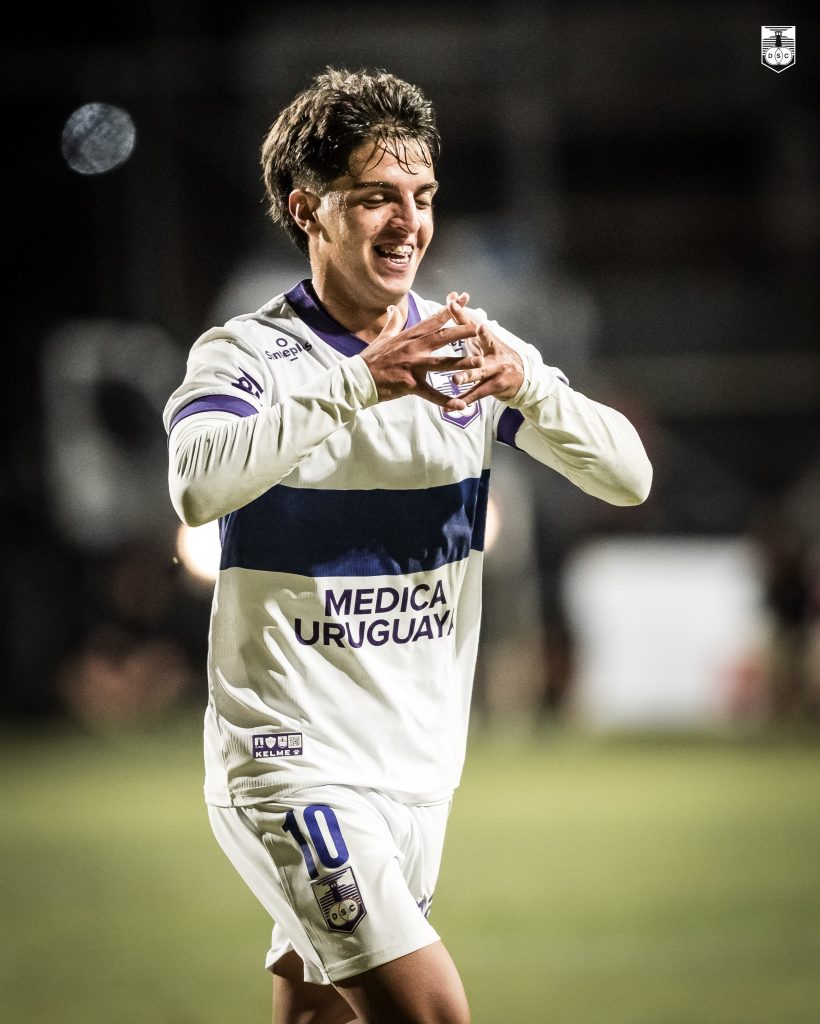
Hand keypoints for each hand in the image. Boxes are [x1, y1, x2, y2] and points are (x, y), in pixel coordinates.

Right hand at [361, 292, 484, 410]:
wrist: (357, 379)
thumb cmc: (371, 359)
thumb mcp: (383, 337)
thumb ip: (392, 322)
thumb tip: (393, 308)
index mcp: (409, 336)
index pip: (433, 320)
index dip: (449, 310)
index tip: (463, 299)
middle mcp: (413, 348)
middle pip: (442, 338)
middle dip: (462, 332)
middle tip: (480, 327)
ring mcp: (412, 366)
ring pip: (441, 363)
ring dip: (461, 363)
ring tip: (479, 362)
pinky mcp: (410, 384)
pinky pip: (431, 394)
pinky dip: (446, 400)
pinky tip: (461, 405)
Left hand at [445, 299, 523, 404]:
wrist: (525, 379)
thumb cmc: (497, 357)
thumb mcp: (484, 340)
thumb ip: (467, 324)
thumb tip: (453, 300)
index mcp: (488, 339)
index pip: (472, 322)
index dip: (462, 313)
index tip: (451, 302)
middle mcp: (494, 352)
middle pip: (483, 343)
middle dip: (479, 337)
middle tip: (474, 329)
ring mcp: (497, 370)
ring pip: (479, 372)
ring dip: (467, 376)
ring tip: (455, 380)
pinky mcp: (497, 386)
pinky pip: (478, 394)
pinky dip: (464, 400)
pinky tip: (452, 406)